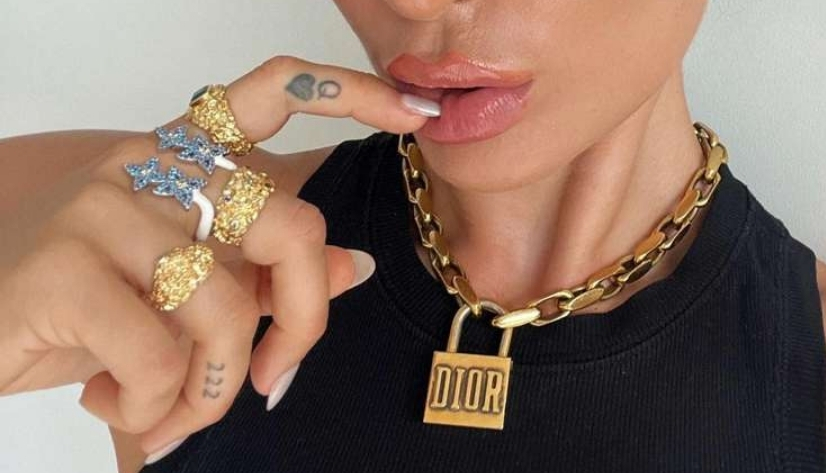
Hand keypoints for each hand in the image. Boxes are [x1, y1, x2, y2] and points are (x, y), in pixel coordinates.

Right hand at [0, 55, 438, 459]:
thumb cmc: (87, 310)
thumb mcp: (185, 293)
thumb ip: (269, 275)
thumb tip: (355, 265)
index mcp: (184, 158)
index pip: (271, 94)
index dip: (347, 92)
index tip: (414, 110)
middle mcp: (149, 163)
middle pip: (289, 226)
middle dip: (303, 324)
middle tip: (275, 379)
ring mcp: (102, 205)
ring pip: (225, 308)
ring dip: (213, 389)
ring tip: (171, 408)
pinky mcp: (62, 264)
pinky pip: (159, 356)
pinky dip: (153, 408)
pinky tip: (114, 404)